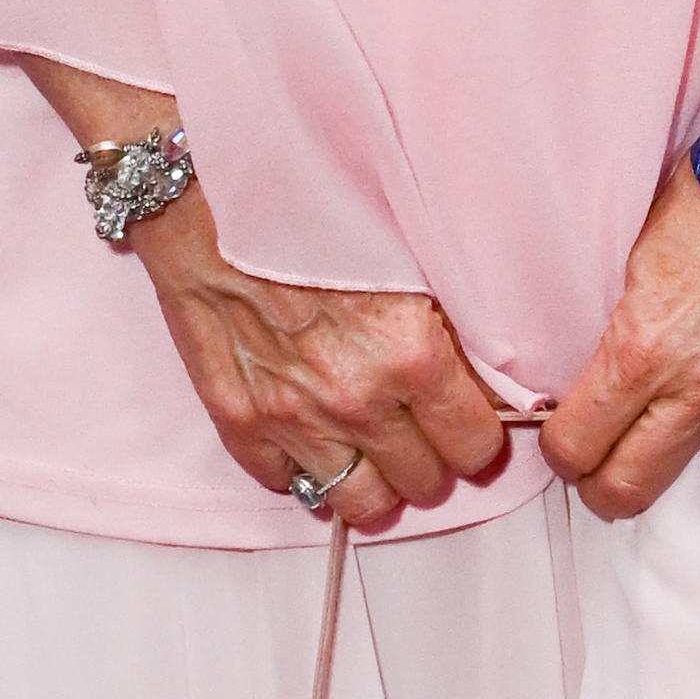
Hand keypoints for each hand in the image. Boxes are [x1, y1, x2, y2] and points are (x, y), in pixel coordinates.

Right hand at [133, 213, 510, 529]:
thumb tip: (489, 380)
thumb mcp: (410, 253)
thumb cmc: (313, 207)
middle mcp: (357, 399)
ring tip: (374, 450)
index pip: (475, 446)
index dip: (476, 436)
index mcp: (412, 354)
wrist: (210, 194)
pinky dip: (304, 468)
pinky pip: (288, 484)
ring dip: (375, 481)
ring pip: (361, 504)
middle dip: (431, 459)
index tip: (468, 421)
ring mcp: (293, 418)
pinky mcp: (239, 422)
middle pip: (423, 483)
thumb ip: (451, 327)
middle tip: (421, 430)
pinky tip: (313, 434)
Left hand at [539, 105, 699, 520]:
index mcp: (646, 347)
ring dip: (699, 437)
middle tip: (603, 467)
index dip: (562, 452)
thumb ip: (623, 326)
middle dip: (606, 485)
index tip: (566, 443)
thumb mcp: (641, 251)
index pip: (576, 446)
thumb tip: (599, 372)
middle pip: (631, 487)